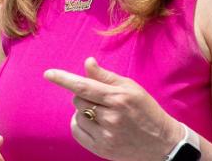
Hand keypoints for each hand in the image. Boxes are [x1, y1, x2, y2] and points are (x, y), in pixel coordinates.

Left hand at [45, 58, 179, 160]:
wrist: (163, 144)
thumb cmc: (146, 110)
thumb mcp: (131, 88)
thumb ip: (106, 77)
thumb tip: (87, 63)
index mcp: (118, 99)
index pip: (84, 86)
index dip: (64, 79)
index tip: (48, 74)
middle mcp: (111, 118)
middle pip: (78, 99)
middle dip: (83, 95)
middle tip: (100, 99)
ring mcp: (106, 136)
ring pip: (77, 115)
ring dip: (84, 111)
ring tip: (102, 114)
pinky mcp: (103, 149)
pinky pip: (77, 132)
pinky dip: (80, 124)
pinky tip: (94, 123)